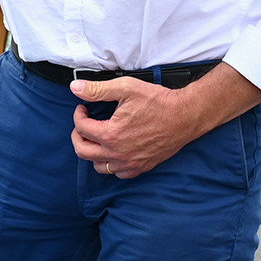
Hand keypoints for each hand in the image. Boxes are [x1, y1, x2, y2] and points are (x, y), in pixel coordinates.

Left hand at [69, 78, 197, 178]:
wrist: (184, 116)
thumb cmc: (157, 101)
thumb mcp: (125, 88)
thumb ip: (97, 90)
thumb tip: (75, 88)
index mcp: (111, 134)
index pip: (81, 128)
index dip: (78, 115)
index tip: (83, 108)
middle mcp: (118, 153)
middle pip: (83, 151)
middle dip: (78, 135)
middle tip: (84, 124)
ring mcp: (130, 163)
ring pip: (99, 166)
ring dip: (93, 151)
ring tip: (97, 136)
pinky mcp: (141, 167)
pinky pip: (117, 173)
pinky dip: (110, 163)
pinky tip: (113, 149)